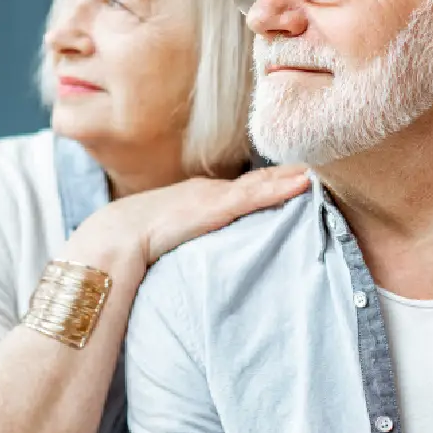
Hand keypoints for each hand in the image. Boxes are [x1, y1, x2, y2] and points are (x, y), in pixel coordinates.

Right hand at [63, 164, 311, 285]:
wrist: (116, 238)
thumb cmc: (134, 244)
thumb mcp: (166, 240)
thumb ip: (186, 245)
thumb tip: (193, 265)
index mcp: (198, 199)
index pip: (239, 189)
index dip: (267, 183)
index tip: (293, 178)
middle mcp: (209, 191)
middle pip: (256, 181)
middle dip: (284, 175)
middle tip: (314, 168)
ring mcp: (214, 197)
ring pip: (261, 184)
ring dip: (289, 177)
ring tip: (315, 171)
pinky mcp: (217, 207)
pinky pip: (257, 195)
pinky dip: (281, 188)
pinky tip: (303, 182)